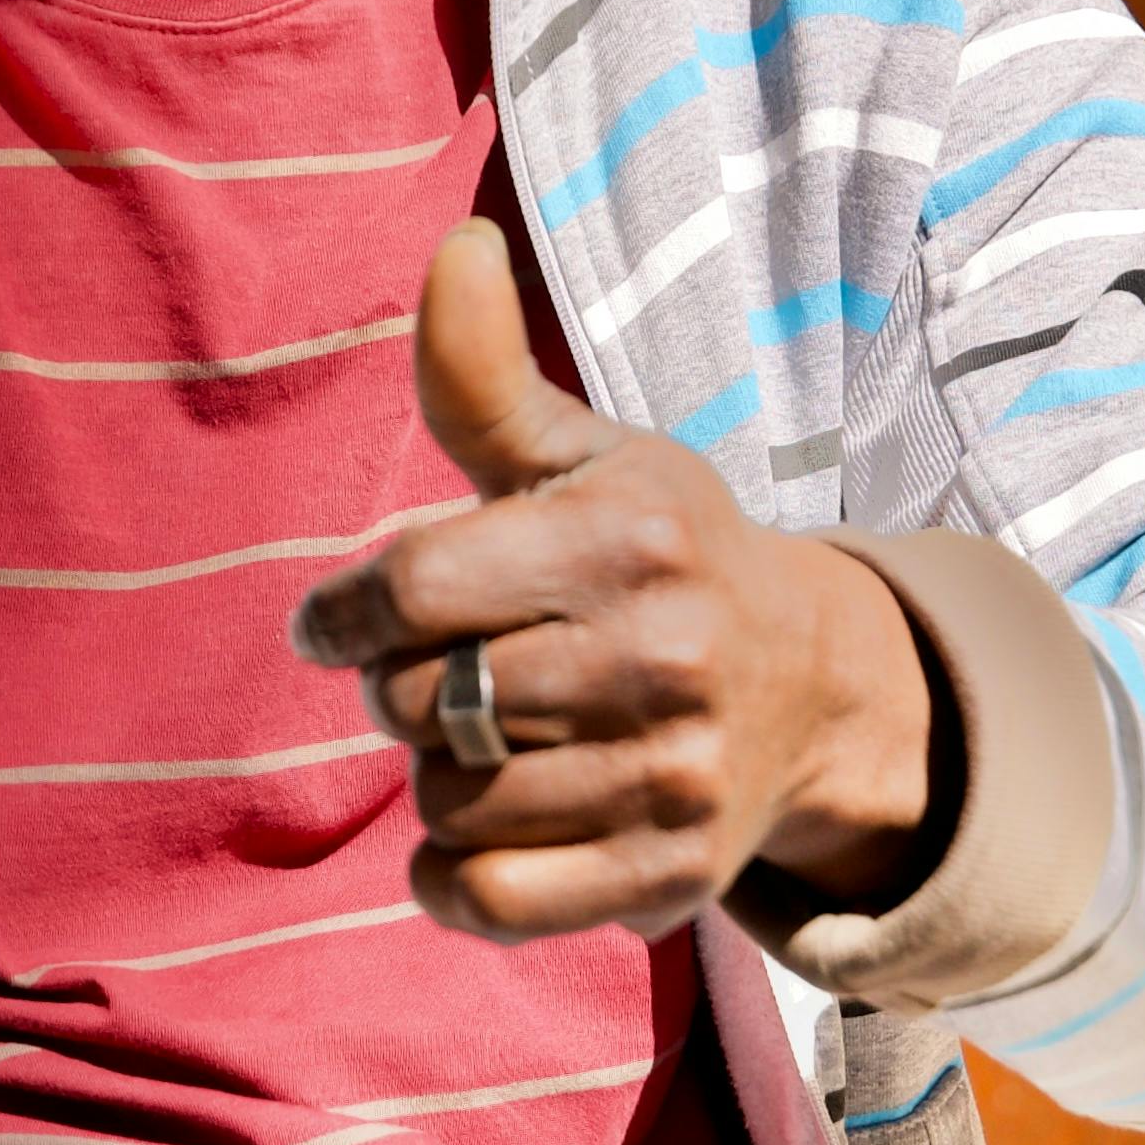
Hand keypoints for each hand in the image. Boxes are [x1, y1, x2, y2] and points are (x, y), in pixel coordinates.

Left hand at [291, 223, 948, 940]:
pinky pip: (490, 900)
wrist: (811, 688)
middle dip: (399, 691)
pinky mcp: (669, 877)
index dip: (340, 612)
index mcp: (629, 537)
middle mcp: (663, 655)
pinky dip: (453, 878)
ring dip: (438, 778)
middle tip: (447, 676)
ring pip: (449, 802)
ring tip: (490, 742)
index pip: (411, 587)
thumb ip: (485, 376)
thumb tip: (457, 245)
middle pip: (418, 701)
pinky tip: (479, 830)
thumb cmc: (659, 556)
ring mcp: (672, 773)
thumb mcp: (584, 458)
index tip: (333, 622)